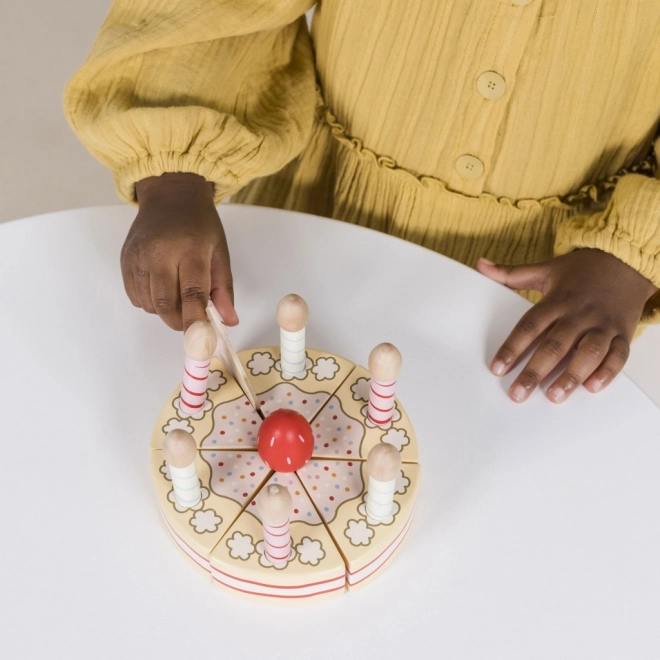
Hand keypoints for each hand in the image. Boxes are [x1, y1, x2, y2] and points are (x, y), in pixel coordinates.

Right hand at [121, 172, 238, 330]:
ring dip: (165, 310)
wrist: (170, 195)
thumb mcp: (219, 252)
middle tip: (190, 319)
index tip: (202, 340)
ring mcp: (138, 256)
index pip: (192, 293)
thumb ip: (224, 289)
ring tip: (177, 292)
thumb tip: (228, 321)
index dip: (195, 321)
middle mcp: (159, 253)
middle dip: (179, 321)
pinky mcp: (125, 260)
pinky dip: (149, 302)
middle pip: (165, 303)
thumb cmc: (199, 224)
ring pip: (149, 304)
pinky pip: (135, 296)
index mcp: (190, 249)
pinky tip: (161, 286)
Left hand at [477, 249, 656, 402]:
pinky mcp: (622, 334)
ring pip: (588, 353)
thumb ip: (512, 274)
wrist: (625, 262)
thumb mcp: (545, 269)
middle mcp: (579, 314)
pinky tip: (591, 388)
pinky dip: (607, 372)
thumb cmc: (581, 271)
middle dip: (535, 371)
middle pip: (555, 345)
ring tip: (553, 396)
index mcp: (557, 300)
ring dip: (571, 376)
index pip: (530, 325)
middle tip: (518, 394)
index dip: (512, 347)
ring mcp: (602, 325)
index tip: (497, 368)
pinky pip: (618, 355)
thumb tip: (480, 264)